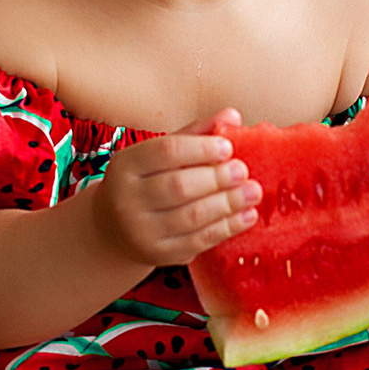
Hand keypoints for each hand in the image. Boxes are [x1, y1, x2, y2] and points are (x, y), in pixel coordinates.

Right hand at [90, 108, 260, 266]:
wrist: (115, 229)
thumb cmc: (146, 181)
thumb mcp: (159, 154)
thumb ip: (195, 134)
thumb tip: (233, 115)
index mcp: (126, 165)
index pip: (165, 152)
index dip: (200, 149)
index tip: (228, 147)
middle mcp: (127, 199)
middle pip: (178, 186)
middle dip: (217, 178)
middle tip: (243, 171)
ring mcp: (141, 231)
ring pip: (191, 216)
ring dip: (228, 203)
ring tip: (253, 192)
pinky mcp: (159, 254)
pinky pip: (198, 240)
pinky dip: (227, 228)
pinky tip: (247, 216)